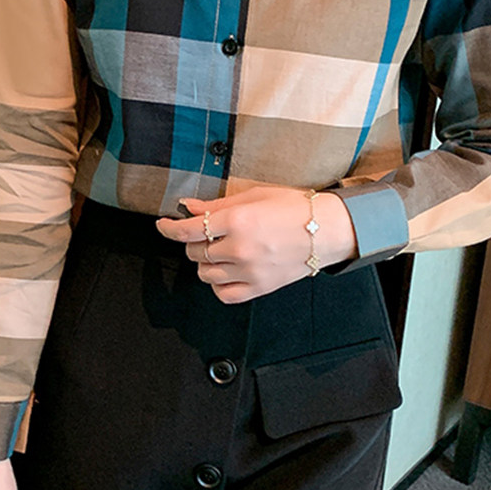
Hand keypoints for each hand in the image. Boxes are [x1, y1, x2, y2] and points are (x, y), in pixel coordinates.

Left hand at [156, 186, 357, 303]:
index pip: (188, 230)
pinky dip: (218, 284)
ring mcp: (249, 271)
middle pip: (195, 252)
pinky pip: (224, 293)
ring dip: (205, 263)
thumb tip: (188, 207)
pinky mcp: (259, 287)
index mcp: (237, 221)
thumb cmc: (294, 208)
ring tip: (220, 251)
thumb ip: (217, 206)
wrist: (326, 230)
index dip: (169, 228)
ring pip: (205, 274)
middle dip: (194, 242)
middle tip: (206, 233)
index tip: (164, 225)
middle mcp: (239, 248)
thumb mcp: (254, 196)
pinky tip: (226, 271)